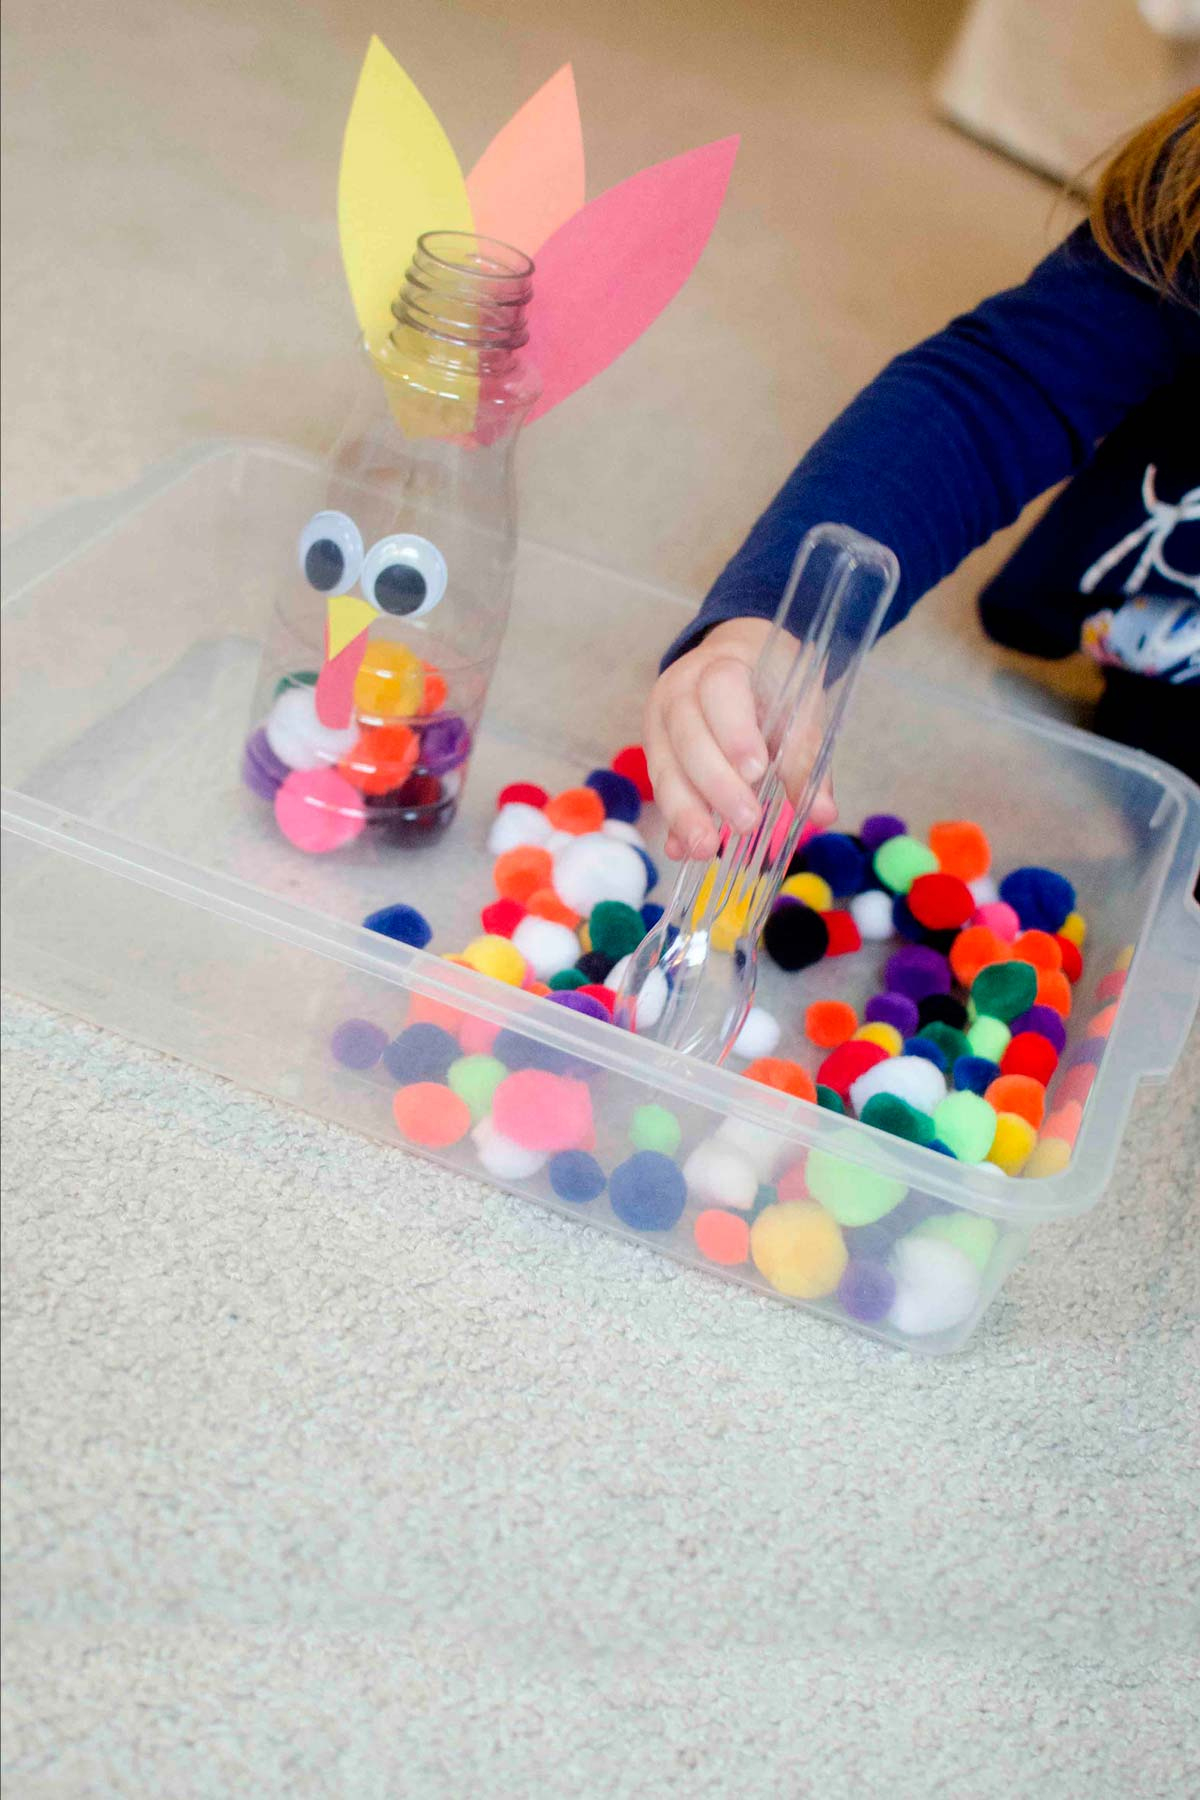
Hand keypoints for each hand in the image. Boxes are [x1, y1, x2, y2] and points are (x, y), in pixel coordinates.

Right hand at [644, 617, 835, 860]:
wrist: (736, 658)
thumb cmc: (772, 683)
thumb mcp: (798, 707)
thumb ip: (806, 757)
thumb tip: (822, 813)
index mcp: (721, 665)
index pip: (720, 690)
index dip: (734, 731)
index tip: (757, 770)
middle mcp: (680, 691)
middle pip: (688, 737)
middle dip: (715, 784)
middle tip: (746, 822)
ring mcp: (660, 723)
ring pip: (665, 768)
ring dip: (684, 812)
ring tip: (705, 848)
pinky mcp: (655, 753)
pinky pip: (661, 789)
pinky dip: (672, 822)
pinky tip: (680, 850)